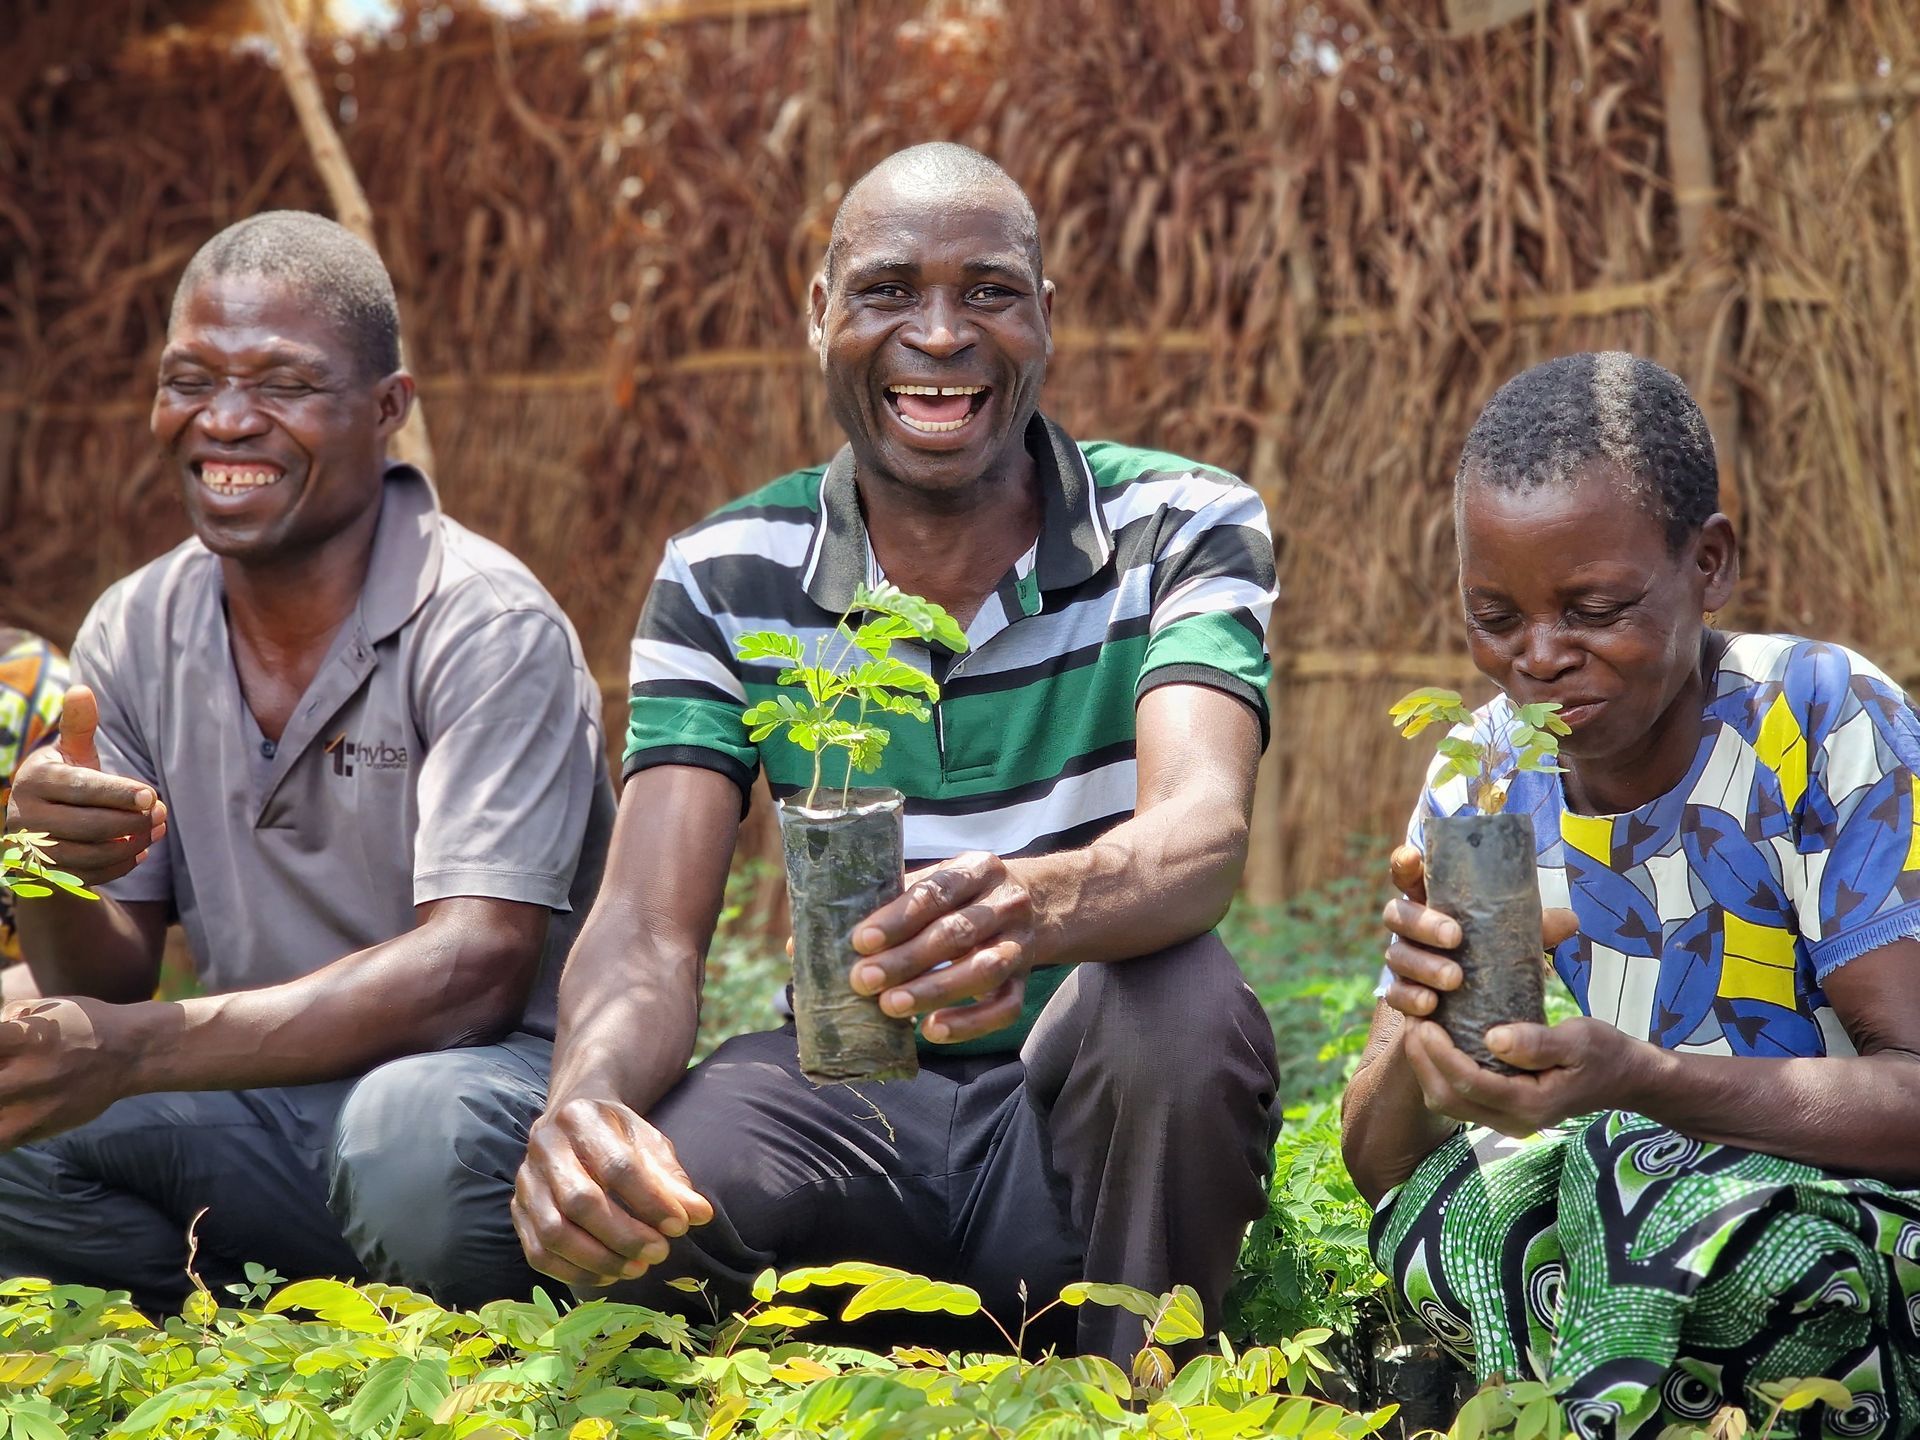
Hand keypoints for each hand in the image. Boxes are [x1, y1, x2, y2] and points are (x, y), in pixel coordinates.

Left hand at [0, 997, 137, 1145]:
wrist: (131, 1053)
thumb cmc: (85, 1024)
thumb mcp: (45, 1008)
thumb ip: (7, 1020)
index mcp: (25, 1038)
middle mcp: (28, 1074)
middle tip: (0, 1074)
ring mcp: (34, 1106)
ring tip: (2, 1097)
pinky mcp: (41, 1127)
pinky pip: (1, 1141)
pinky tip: (4, 1113)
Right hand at [5, 687, 166, 885]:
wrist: (39, 827)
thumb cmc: (65, 783)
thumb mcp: (70, 754)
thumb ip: (79, 727)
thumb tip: (81, 689)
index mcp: (35, 780)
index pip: (81, 788)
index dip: (119, 793)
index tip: (152, 795)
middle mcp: (24, 816)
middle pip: (90, 825)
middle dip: (133, 821)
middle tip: (162, 813)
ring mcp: (33, 850)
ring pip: (91, 854)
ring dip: (132, 843)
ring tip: (156, 829)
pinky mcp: (46, 875)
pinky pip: (91, 876)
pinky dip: (121, 864)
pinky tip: (140, 850)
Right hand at [512, 1099, 714, 1288]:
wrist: (571, 1122)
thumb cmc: (617, 1136)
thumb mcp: (649, 1143)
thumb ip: (671, 1178)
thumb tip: (699, 1215)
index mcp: (581, 1118)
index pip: (617, 1166)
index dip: (651, 1201)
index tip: (680, 1226)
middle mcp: (544, 1147)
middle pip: (580, 1202)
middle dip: (624, 1235)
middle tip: (660, 1253)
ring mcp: (525, 1181)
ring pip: (554, 1232)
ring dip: (599, 1259)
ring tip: (637, 1268)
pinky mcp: (517, 1211)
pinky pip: (538, 1253)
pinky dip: (574, 1272)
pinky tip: (608, 1274)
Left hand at [847, 851, 1035, 1043]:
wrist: (1038, 904)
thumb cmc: (966, 896)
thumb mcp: (940, 881)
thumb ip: (897, 900)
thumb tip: (827, 935)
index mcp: (978, 869)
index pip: (937, 891)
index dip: (898, 917)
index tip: (862, 941)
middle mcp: (1006, 904)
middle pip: (957, 933)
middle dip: (907, 959)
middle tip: (865, 979)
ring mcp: (1019, 944)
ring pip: (983, 970)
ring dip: (934, 990)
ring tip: (892, 1006)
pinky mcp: (1025, 981)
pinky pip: (1004, 1008)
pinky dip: (969, 1023)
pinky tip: (932, 1029)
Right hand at [1379, 844, 1576, 1021]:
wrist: (1479, 1001)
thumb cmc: (1493, 950)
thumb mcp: (1514, 934)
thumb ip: (1536, 927)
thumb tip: (1571, 921)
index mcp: (1431, 900)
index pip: (1407, 873)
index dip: (1405, 862)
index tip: (1415, 857)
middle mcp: (1410, 926)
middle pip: (1397, 914)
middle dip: (1423, 923)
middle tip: (1455, 937)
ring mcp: (1403, 959)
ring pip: (1396, 955)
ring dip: (1423, 965)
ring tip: (1455, 979)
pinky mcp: (1401, 993)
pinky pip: (1395, 995)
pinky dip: (1411, 998)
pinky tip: (1431, 1004)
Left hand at [1401, 1013, 1648, 1135]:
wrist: (1624, 1077)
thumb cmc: (1605, 1052)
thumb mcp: (1580, 1039)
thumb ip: (1538, 1042)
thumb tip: (1493, 1038)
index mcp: (1531, 1104)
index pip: (1469, 1082)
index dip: (1439, 1053)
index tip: (1424, 1020)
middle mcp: (1513, 1121)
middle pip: (1448, 1099)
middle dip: (1422, 1061)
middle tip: (1412, 1020)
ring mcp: (1506, 1121)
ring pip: (1447, 1103)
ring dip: (1425, 1067)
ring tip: (1417, 1027)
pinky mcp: (1501, 1112)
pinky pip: (1458, 1098)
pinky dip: (1438, 1072)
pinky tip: (1434, 1041)